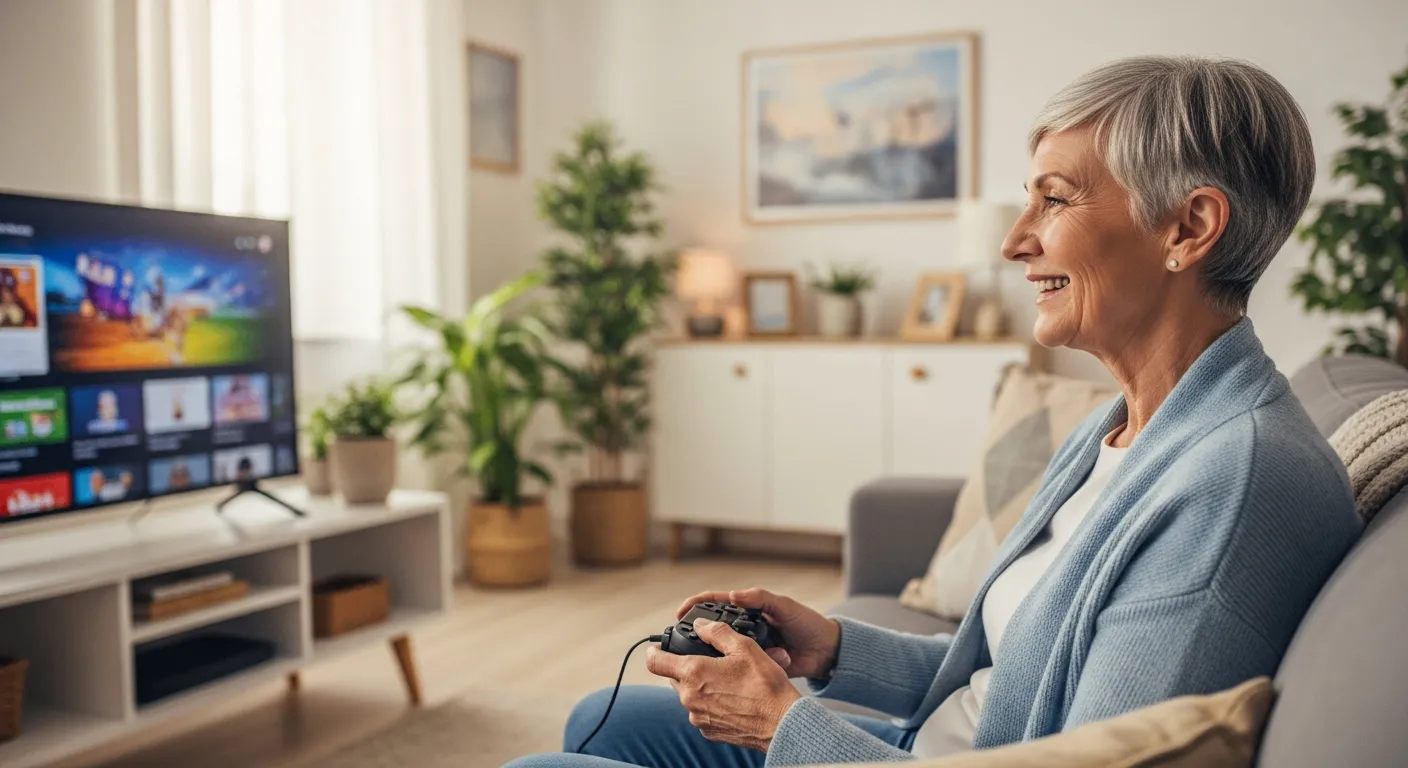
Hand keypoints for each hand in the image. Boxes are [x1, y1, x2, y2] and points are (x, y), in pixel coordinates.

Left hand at [646, 618, 801, 750]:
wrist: (782, 722)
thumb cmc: (765, 685)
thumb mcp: (744, 647)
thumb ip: (717, 632)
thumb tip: (701, 625)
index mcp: (693, 673)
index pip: (655, 661)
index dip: (654, 651)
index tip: (659, 648)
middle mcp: (689, 698)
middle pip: (675, 678)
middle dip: (687, 668)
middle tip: (711, 661)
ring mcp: (698, 717)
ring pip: (690, 695)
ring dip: (702, 686)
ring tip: (728, 681)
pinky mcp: (709, 731)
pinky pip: (702, 712)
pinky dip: (712, 703)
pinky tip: (733, 698)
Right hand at [676, 587, 840, 679]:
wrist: (827, 652)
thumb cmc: (808, 623)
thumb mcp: (785, 606)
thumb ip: (760, 599)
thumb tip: (733, 595)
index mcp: (748, 609)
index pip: (714, 603)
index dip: (694, 606)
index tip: (679, 615)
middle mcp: (744, 628)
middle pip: (715, 631)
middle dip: (706, 638)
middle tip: (697, 646)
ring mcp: (749, 648)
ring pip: (728, 653)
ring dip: (733, 656)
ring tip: (747, 656)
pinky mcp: (756, 666)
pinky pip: (745, 668)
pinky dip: (752, 667)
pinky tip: (769, 662)